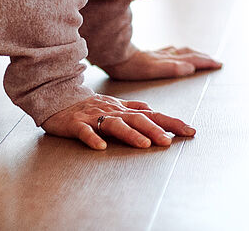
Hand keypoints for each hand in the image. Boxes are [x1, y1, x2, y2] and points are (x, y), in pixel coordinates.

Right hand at [42, 93, 194, 150]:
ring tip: (144, 145)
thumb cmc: (88, 106)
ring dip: (130, 134)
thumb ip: (132, 108)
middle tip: (169, 142)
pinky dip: (93, 138)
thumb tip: (152, 109)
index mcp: (123, 109)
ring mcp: (94, 117)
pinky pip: (85, 132)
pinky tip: (101, 148)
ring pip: (115, 124)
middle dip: (155, 130)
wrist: (57, 99)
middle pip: (137, 119)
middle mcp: (113, 111)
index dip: (172, 122)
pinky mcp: (76, 124)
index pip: (153, 115)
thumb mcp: (114, 106)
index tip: (191, 131)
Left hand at [101, 45, 221, 79]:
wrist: (114, 55)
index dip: (205, 62)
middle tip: (215, 61)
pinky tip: (175, 51)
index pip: (192, 60)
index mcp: (168, 60)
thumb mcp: (151, 70)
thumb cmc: (130, 66)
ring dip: (193, 53)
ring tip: (201, 55)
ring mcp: (157, 54)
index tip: (218, 64)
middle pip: (189, 54)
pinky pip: (169, 51)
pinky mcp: (149, 55)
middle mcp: (165, 55)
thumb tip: (190, 67)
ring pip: (180, 52)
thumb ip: (171, 68)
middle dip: (204, 57)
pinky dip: (178, 52)